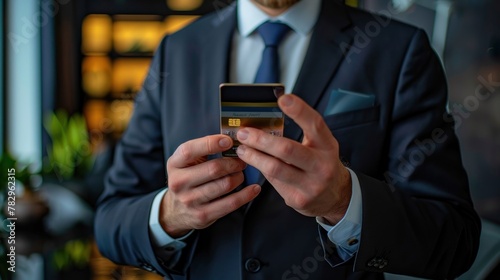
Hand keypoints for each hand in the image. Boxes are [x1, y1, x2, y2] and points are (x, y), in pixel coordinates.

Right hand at [161, 135, 260, 236]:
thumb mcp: (186, 162)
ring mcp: (190, 201)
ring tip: (241, 173)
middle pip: (214, 168)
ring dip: (239, 176)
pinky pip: (231, 203)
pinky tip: (254, 188)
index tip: (228, 140)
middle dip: (233, 162)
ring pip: (225, 185)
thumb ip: (203, 149)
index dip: (211, 143)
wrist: (176, 211)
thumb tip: (231, 139)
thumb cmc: (188, 178)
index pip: (190, 150)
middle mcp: (179, 182)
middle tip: (242, 160)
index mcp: (174, 164)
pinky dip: (246, 194)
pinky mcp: (203, 215)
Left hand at [236, 94, 350, 223]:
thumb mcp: (319, 145)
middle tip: (244, 133)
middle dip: (261, 140)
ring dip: (253, 157)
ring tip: (242, 149)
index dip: (299, 110)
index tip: (282, 99)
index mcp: (328, 146)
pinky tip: (254, 163)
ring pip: (274, 168)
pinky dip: (261, 170)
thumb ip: (301, 132)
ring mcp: (311, 185)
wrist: (335, 196)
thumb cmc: (321, 163)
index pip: (315, 124)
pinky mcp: (298, 199)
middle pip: (287, 149)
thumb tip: (266, 120)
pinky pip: (273, 182)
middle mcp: (322, 165)